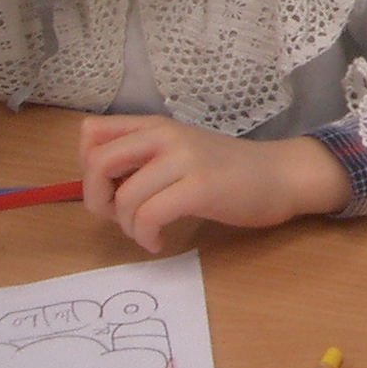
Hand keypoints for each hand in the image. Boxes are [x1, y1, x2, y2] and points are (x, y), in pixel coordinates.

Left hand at [77, 115, 352, 252]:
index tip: (110, 188)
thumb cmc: (228, 171)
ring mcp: (184, 159)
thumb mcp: (179, 152)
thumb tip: (97, 182)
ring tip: (148, 233)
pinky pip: (150, 216)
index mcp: (156, 125)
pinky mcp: (200, 187)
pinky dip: (147, 237)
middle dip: (95, 200)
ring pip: (124, 198)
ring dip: (128, 227)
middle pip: (97, 163)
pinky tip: (159, 242)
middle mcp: (165, 135)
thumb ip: (142, 157)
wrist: (280, 175)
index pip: (91, 132)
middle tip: (118, 218)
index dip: (86, 167)